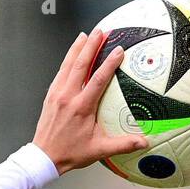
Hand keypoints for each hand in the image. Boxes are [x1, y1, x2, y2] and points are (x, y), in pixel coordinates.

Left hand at [33, 29, 148, 174]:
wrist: (44, 157)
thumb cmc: (71, 153)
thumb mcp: (99, 150)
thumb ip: (123, 144)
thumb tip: (145, 142)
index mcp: (81, 108)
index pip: (98, 79)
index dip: (109, 63)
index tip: (118, 50)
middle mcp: (68, 97)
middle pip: (80, 65)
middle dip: (91, 46)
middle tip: (101, 31)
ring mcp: (57, 95)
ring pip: (67, 65)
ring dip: (77, 48)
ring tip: (86, 35)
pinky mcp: (50, 96)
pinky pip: (60, 73)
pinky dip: (67, 60)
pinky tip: (72, 54)